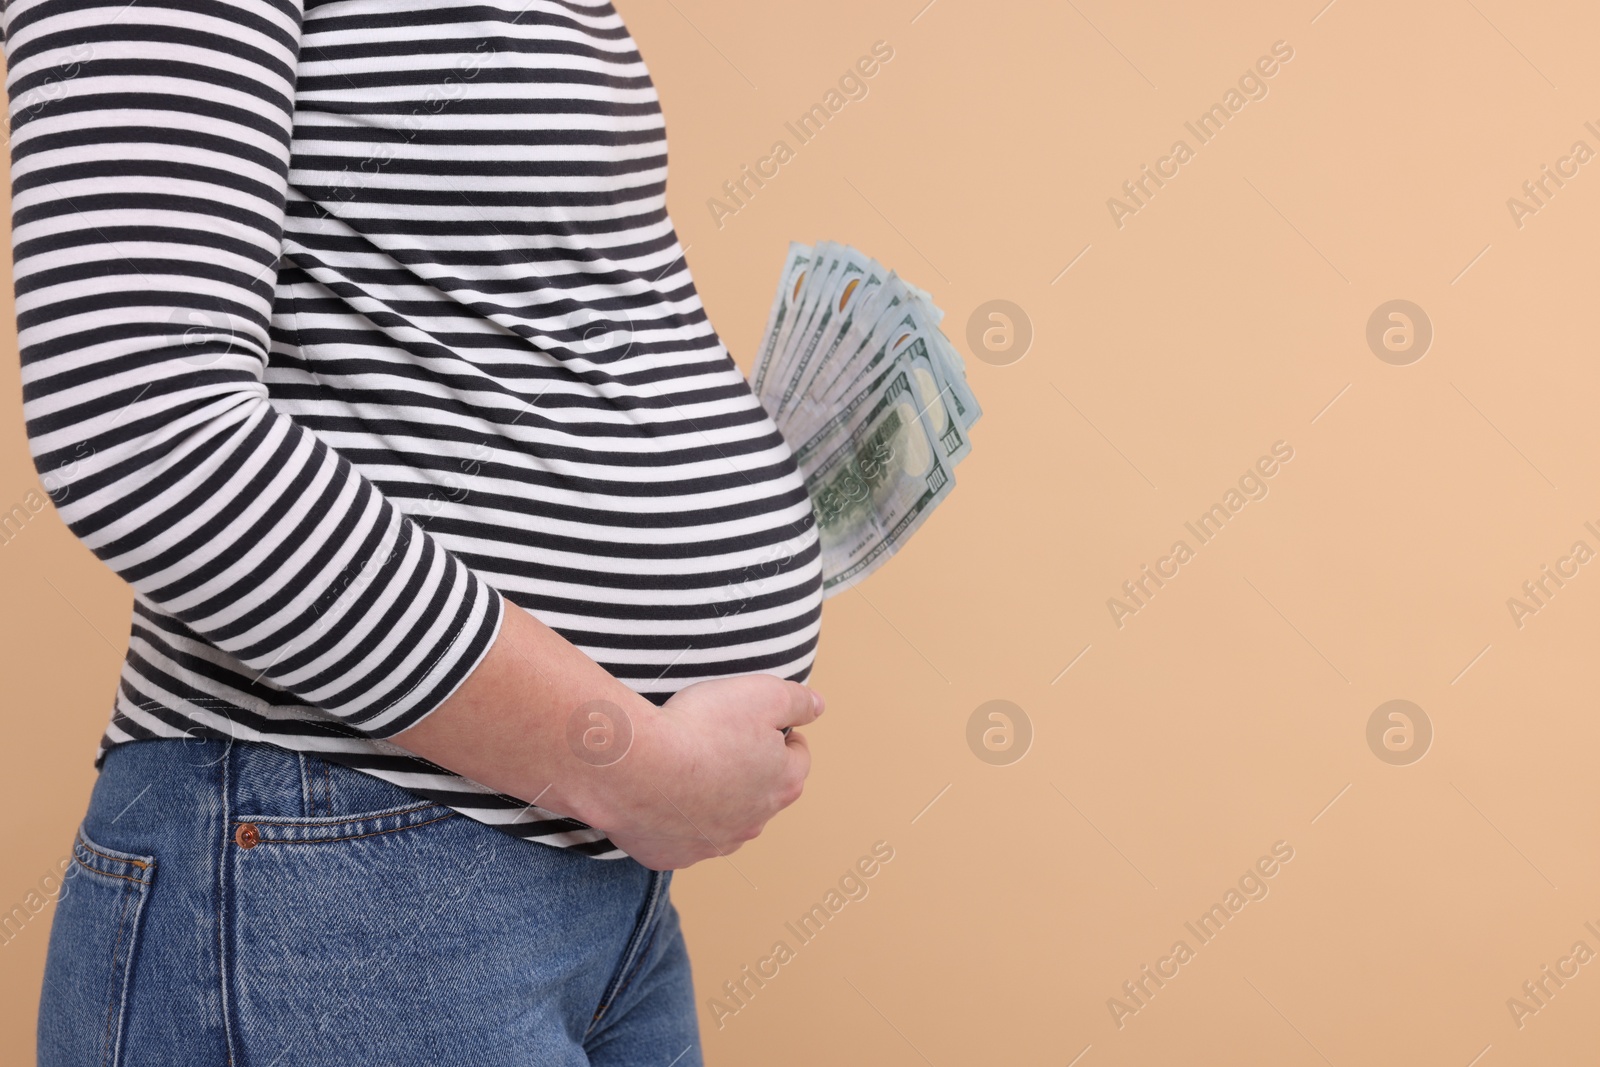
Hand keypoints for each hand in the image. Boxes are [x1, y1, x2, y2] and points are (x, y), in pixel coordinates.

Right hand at [590, 674, 823, 870]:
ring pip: (723, 819)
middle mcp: (754, 823)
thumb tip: (817, 706)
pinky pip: (681, 837)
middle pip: (762, 792)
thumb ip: (797, 700)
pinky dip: (675, 819)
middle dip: (748, 768)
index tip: (757, 720)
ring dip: (714, 798)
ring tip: (687, 767)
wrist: (637, 766)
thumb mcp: (762, 693)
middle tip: (718, 739)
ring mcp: (713, 844)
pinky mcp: (674, 855)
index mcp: (782, 784)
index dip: (780, 733)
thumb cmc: (700, 726)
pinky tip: (660, 795)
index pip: (797, 757)